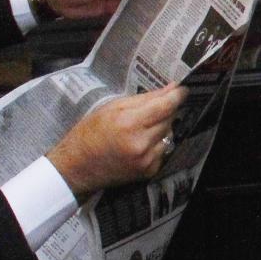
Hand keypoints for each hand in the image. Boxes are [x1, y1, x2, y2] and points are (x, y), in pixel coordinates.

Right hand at [46, 83, 184, 194]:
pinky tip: (140, 143)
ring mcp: (146, 160)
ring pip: (168, 135)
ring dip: (161, 128)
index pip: (165, 106)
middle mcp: (141, 143)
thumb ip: (144, 99)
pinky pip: (163, 150)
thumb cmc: (90, 133)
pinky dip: (157, 144)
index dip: (177, 95)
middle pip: (169, 120)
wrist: (77, 166)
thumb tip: (171, 89)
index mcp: (129, 123)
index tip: (183, 89)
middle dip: (164, 111)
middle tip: (150, 110)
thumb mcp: (111, 108)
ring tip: (141, 129)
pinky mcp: (149, 171)